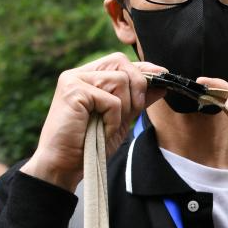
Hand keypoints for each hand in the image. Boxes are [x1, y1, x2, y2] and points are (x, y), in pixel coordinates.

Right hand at [21, 53, 166, 190]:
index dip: (143, 68)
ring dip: (123, 108)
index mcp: (88, 77)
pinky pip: (111, 100)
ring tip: (108, 125)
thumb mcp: (119, 120)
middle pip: (121, 63)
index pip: (120, 62)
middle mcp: (79, 74)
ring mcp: (74, 80)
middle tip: (131, 112)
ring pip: (120, 80)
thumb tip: (161, 84)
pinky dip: (113, 119)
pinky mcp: (73, 91)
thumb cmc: (89, 145)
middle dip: (137, 86)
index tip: (163, 76)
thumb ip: (136, 100)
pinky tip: (102, 130)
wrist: (64, 165)